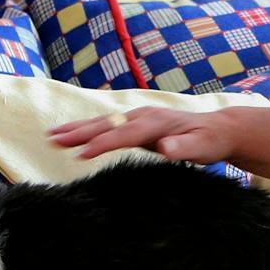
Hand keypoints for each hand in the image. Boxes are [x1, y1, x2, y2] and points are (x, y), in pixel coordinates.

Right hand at [45, 105, 238, 163]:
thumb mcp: (203, 147)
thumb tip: (165, 148)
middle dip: (79, 132)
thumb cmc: (210, 141)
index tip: (81, 154)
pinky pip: (107, 126)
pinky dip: (87, 129)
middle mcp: (143, 116)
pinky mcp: (136, 123)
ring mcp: (138, 117)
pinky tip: (72, 135)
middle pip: (106, 124)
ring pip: (102, 122)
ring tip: (52, 135)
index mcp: (156, 122)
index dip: (102, 144)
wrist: (218, 129)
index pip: (124, 134)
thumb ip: (183, 148)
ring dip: (77, 129)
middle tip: (53, 140)